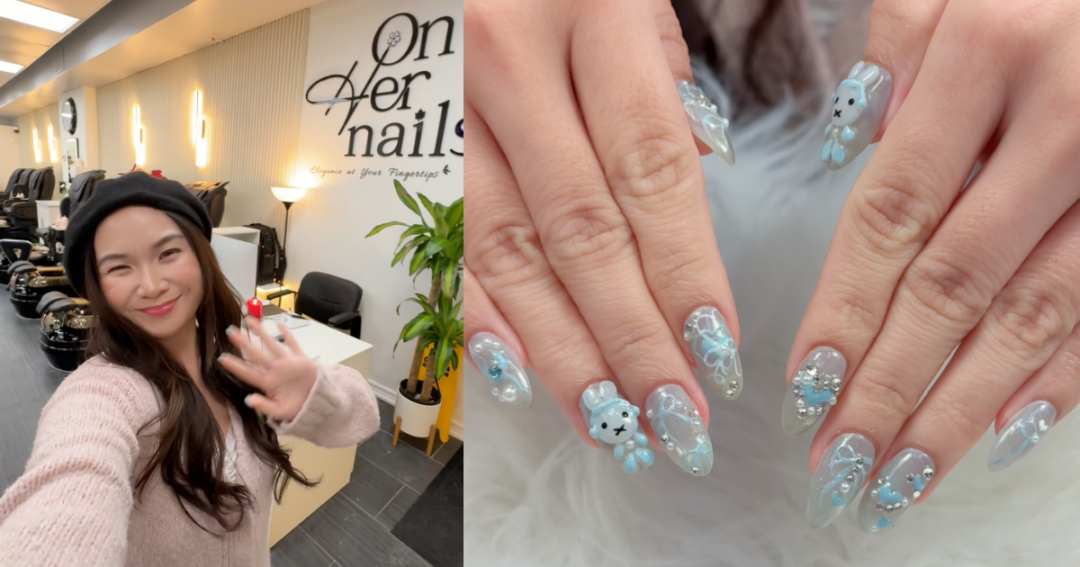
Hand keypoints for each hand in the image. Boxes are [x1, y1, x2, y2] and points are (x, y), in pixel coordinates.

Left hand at [220, 317, 317, 423]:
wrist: (318, 404)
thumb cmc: (297, 408)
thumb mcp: (280, 412)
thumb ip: (265, 407)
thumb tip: (249, 400)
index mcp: (268, 383)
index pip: (248, 373)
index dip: (236, 366)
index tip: (222, 358)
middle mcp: (275, 370)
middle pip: (257, 355)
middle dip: (244, 343)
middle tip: (230, 331)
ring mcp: (288, 363)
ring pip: (272, 345)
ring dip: (262, 333)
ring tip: (250, 321)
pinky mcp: (301, 360)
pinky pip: (293, 345)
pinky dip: (287, 335)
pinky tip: (279, 325)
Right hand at [464, 0, 740, 476]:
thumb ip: (664, 82)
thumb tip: (695, 177)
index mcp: (588, 9)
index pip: (650, 170)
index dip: (683, 272)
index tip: (716, 351)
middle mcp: (507, 59)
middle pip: (579, 229)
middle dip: (631, 336)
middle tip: (671, 414)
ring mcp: (448, 103)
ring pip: (509, 249)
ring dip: (561, 348)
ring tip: (609, 417)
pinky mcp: (413, 136)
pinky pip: (447, 237)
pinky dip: (482, 312)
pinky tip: (519, 372)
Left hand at [792, 0, 1079, 529]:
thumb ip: (899, 48)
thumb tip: (846, 149)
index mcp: (991, 53)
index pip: (891, 213)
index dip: (844, 309)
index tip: (805, 390)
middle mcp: (1064, 117)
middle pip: (954, 282)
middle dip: (890, 385)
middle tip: (840, 465)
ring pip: (1034, 311)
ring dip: (963, 406)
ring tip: (904, 475)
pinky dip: (1064, 376)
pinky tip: (1010, 431)